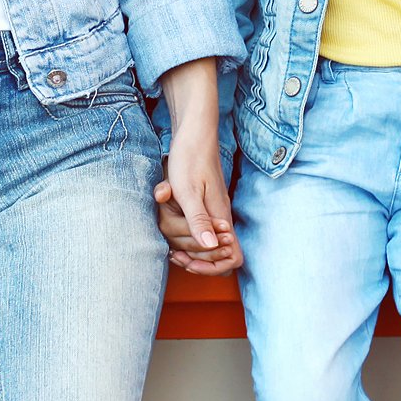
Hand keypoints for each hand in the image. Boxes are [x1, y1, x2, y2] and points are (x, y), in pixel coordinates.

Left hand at [154, 142, 240, 276]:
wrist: (194, 134)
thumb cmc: (190, 159)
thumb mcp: (188, 191)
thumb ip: (198, 220)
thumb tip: (211, 246)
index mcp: (221, 217)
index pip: (231, 258)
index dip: (212, 267)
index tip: (188, 262)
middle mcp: (221, 218)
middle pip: (215, 255)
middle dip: (193, 258)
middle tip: (172, 255)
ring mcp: (214, 213)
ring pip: (205, 244)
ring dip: (185, 246)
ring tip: (168, 244)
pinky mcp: (206, 207)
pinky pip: (199, 230)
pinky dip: (183, 234)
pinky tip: (170, 227)